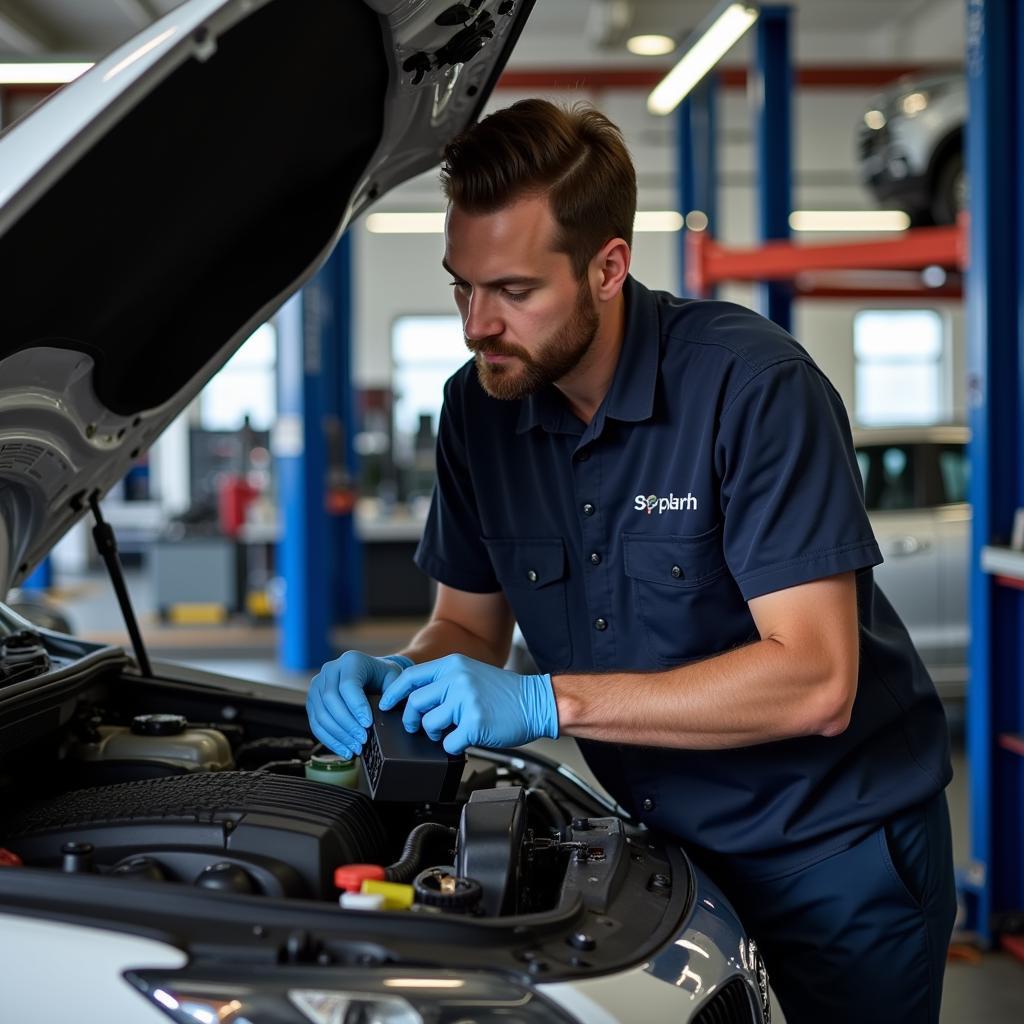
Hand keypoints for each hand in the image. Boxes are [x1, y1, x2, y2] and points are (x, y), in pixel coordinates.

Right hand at [307, 651, 412, 757]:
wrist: (370, 675)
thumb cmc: (383, 678)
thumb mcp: (393, 678)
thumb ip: (393, 690)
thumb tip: (384, 708)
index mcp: (350, 660)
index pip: (348, 685)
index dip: (357, 706)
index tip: (368, 724)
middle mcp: (330, 670)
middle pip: (331, 700)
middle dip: (347, 724)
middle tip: (363, 740)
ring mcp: (317, 685)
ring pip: (321, 714)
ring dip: (338, 735)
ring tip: (355, 749)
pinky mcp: (312, 701)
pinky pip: (316, 723)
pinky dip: (330, 740)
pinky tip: (344, 751)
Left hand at [378, 654, 557, 754]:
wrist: (538, 702)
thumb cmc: (505, 693)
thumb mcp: (472, 674)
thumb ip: (445, 681)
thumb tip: (414, 698)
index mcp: (453, 665)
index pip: (410, 677)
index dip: (393, 693)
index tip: (386, 704)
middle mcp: (457, 679)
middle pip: (414, 702)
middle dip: (411, 720)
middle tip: (418, 727)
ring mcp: (465, 701)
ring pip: (429, 724)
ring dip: (433, 734)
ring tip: (447, 733)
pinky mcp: (475, 723)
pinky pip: (448, 742)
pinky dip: (453, 747)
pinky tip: (464, 740)